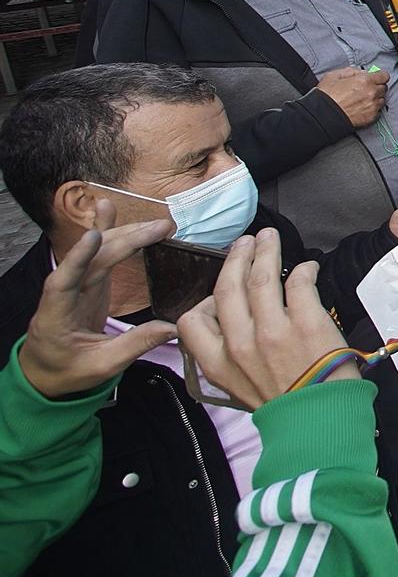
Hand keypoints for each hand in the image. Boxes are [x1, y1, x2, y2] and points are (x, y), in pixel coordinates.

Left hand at [18, 201, 174, 398]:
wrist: (44, 371)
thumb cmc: (68, 371)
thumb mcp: (102, 366)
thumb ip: (135, 344)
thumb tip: (173, 327)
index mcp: (57, 316)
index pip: (64, 282)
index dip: (79, 258)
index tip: (95, 236)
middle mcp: (63, 293)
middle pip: (93, 259)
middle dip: (125, 240)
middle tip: (162, 228)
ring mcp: (74, 284)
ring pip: (99, 253)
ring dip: (127, 235)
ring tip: (158, 224)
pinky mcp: (85, 282)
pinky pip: (96, 253)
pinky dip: (103, 229)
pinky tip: (106, 206)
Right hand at [176, 230, 348, 409]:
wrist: (320, 424)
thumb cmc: (286, 408)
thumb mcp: (241, 389)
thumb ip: (231, 358)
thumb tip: (235, 325)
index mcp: (219, 364)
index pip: (191, 322)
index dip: (203, 300)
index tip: (218, 288)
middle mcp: (240, 344)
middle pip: (227, 287)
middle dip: (234, 258)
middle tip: (244, 243)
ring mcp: (273, 331)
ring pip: (261, 276)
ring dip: (265, 250)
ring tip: (268, 239)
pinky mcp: (307, 322)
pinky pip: (299, 281)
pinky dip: (304, 269)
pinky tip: (309, 268)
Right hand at [315, 66, 387, 127]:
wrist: (323, 116)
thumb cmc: (326, 97)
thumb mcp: (334, 75)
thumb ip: (352, 71)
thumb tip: (362, 72)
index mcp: (364, 80)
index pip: (384, 76)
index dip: (379, 76)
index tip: (375, 78)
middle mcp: (372, 93)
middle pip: (384, 88)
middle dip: (376, 87)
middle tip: (365, 89)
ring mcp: (373, 106)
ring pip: (382, 99)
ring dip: (376, 98)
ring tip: (363, 99)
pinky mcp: (371, 117)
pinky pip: (379, 111)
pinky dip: (373, 109)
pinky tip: (362, 108)